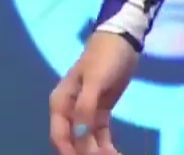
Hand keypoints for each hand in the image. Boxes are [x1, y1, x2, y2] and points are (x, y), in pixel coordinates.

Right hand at [50, 30, 140, 154]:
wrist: (123, 39)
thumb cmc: (105, 57)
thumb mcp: (95, 80)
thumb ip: (86, 106)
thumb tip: (81, 133)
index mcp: (61, 103)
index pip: (60, 136)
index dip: (70, 152)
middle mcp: (69, 111)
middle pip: (74, 141)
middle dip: (86, 153)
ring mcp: (85, 112)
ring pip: (87, 140)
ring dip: (98, 152)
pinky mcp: (100, 111)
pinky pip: (100, 134)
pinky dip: (106, 145)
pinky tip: (115, 153)